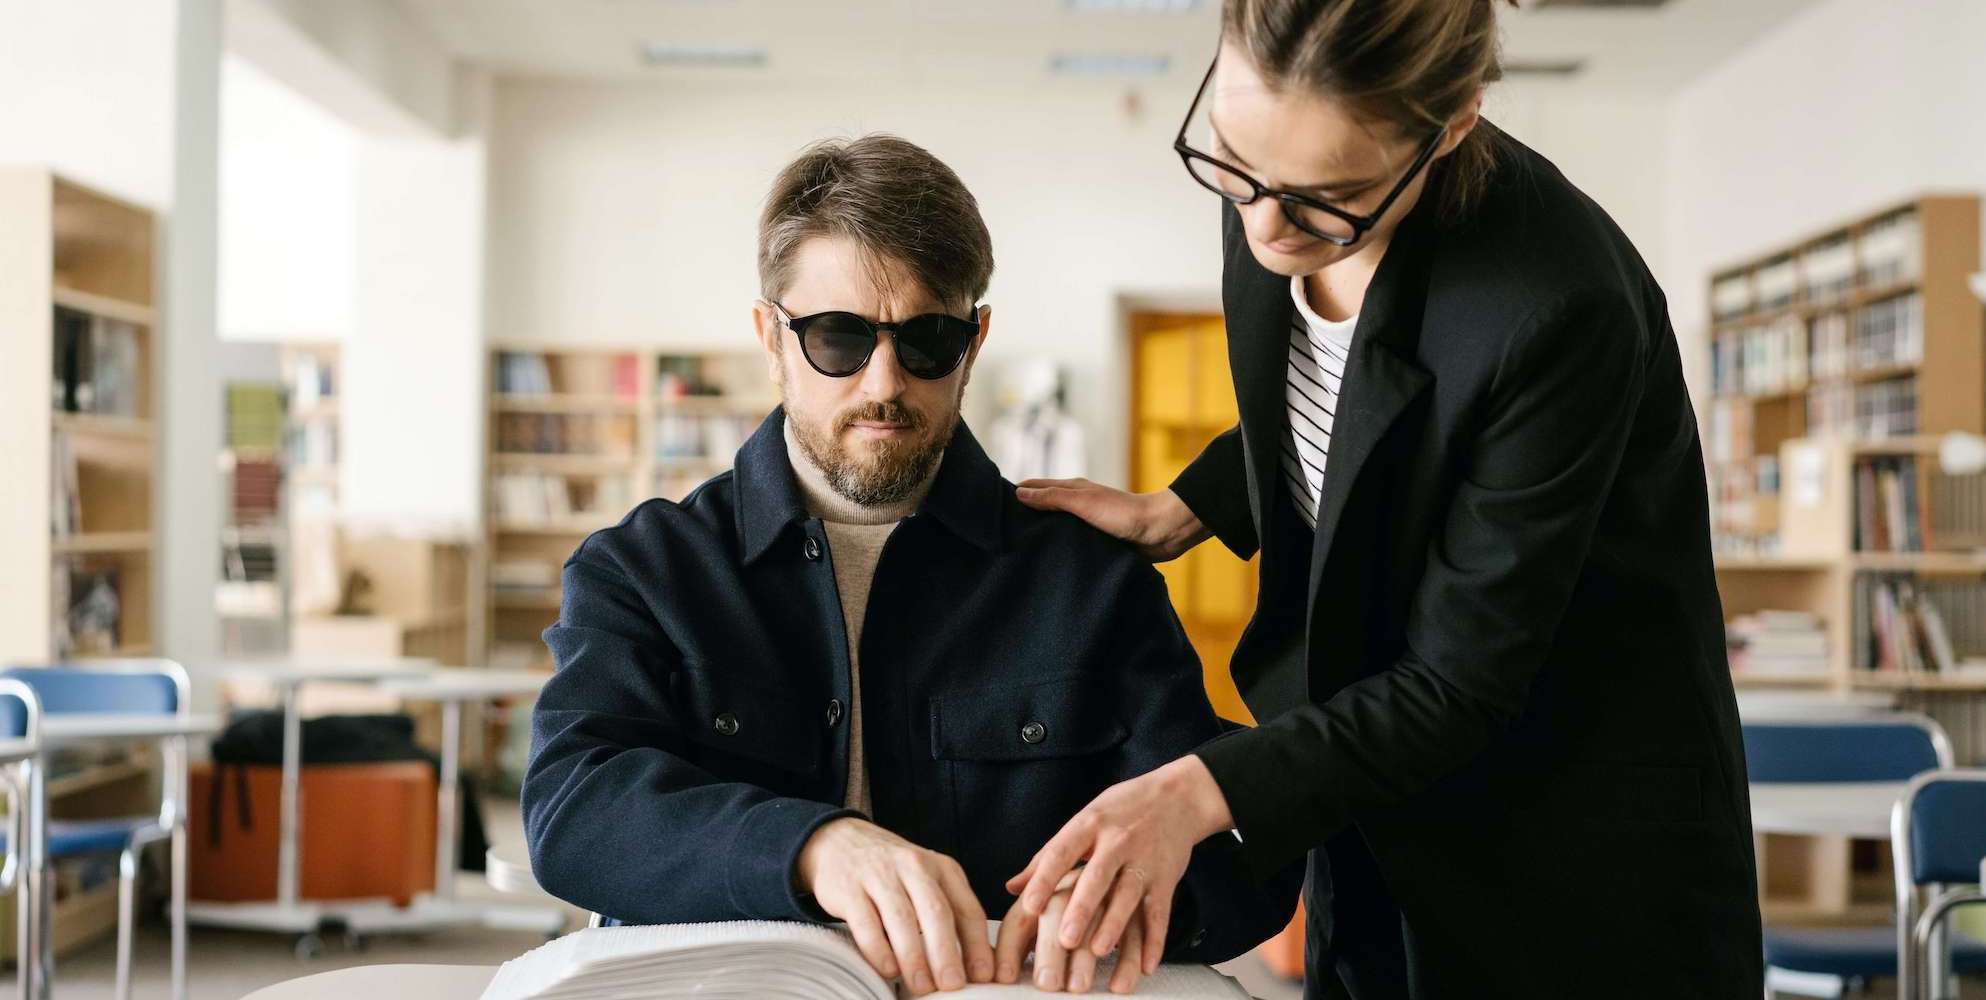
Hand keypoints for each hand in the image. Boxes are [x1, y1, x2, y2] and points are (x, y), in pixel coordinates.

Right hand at [797, 818, 993, 994]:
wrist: (839, 841)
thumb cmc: (892, 871)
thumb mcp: (927, 880)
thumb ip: (950, 913)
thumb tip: (976, 963)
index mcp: (942, 868)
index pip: (967, 909)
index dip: (977, 945)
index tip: (984, 975)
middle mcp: (914, 867)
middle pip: (936, 913)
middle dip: (946, 953)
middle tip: (953, 985)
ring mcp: (880, 875)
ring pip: (902, 919)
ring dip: (914, 957)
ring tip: (922, 987)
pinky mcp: (849, 888)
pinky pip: (866, 923)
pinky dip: (878, 949)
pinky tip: (888, 969)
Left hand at [1004, 757, 1233, 974]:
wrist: (1177, 797)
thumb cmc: (1121, 810)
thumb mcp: (1084, 821)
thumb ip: (1048, 856)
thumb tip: (1012, 888)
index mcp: (1089, 824)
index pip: (1062, 852)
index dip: (1044, 880)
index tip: (1029, 907)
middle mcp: (1117, 841)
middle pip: (1097, 877)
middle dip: (1081, 908)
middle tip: (1063, 939)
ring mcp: (1145, 860)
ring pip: (1128, 895)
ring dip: (1114, 925)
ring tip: (1097, 951)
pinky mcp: (1167, 878)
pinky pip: (1160, 912)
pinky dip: (1154, 940)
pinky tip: (1145, 965)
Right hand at [1013, 482, 1209, 562]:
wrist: (1161, 532)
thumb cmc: (1124, 514)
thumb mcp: (1083, 503)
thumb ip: (1053, 498)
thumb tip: (1019, 493)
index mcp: (1072, 490)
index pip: (1034, 488)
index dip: (1014, 495)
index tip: (991, 508)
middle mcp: (1077, 505)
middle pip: (1042, 508)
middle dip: (1023, 517)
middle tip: (999, 536)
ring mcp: (1086, 524)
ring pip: (1055, 528)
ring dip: (1041, 536)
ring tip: (1018, 553)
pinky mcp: (1097, 543)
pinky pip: (1070, 545)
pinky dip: (1058, 550)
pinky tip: (1048, 563)